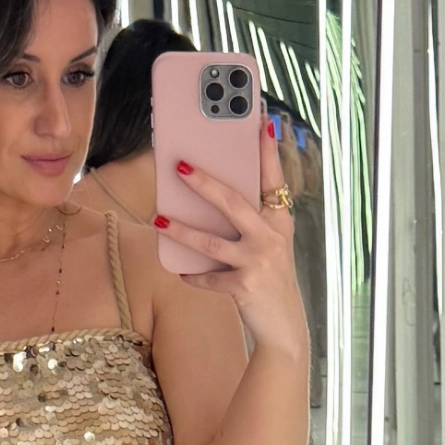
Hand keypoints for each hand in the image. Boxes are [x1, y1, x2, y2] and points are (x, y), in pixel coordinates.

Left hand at [155, 115, 308, 357]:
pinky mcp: (244, 287)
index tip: (260, 119)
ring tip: (160, 220)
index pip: (273, 178)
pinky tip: (180, 270)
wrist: (284, 325)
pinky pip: (209, 278)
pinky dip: (193, 275)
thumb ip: (249, 221)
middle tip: (180, 167)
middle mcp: (271, 237)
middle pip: (233, 203)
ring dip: (182, 231)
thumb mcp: (269, 244)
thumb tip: (211, 196)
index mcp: (279, 220)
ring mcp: (258, 262)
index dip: (267, 149)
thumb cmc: (271, 277)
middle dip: (205, 183)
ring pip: (212, 242)